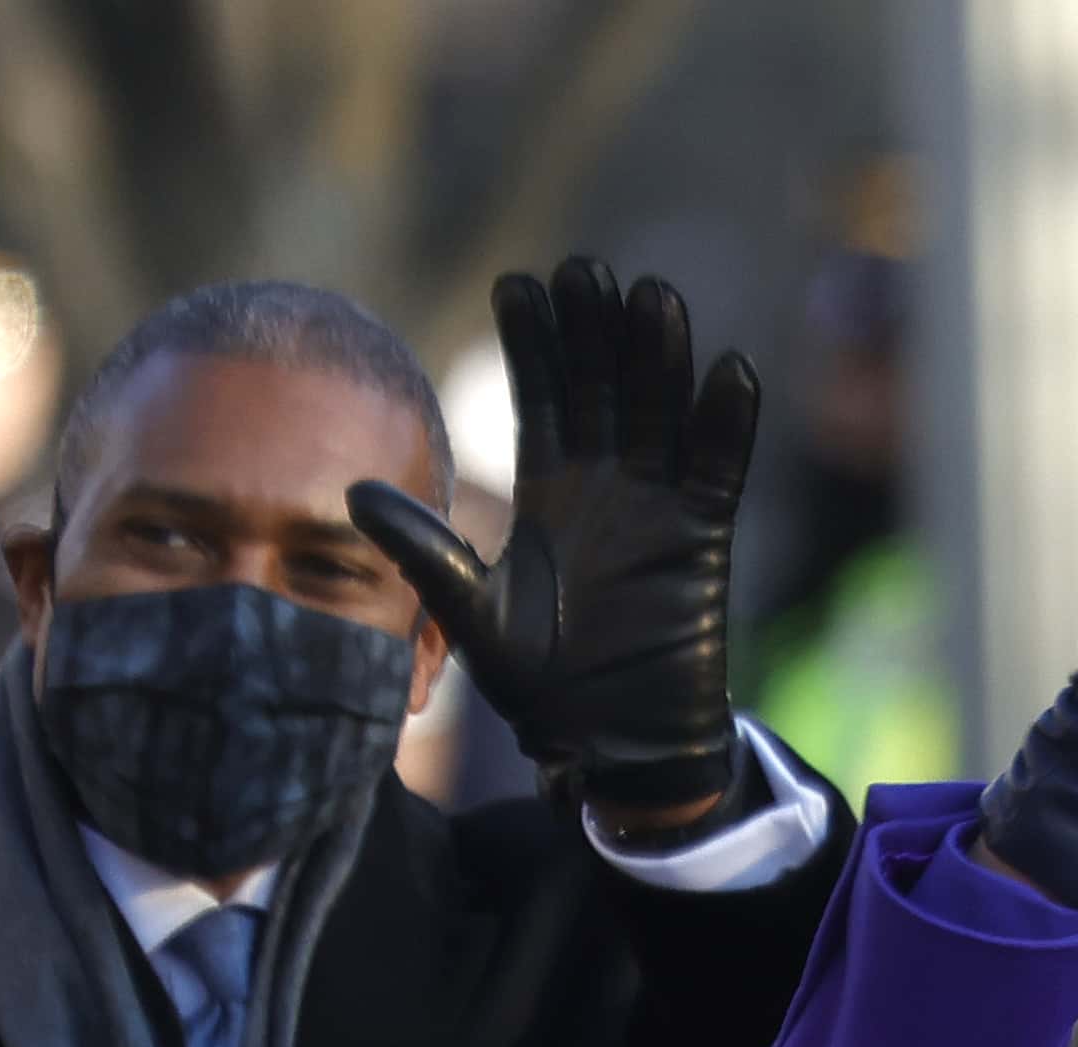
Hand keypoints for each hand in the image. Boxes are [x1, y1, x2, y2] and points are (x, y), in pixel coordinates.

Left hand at [354, 259, 758, 829]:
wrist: (607, 746)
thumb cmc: (538, 685)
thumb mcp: (468, 615)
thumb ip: (423, 553)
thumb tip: (348, 492)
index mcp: (549, 492)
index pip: (544, 397)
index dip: (535, 344)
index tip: (519, 286)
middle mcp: (607, 486)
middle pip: (605, 387)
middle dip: (596, 330)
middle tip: (585, 269)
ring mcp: (659, 507)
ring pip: (662, 412)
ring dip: (660, 356)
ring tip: (651, 296)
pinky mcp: (704, 539)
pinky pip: (719, 469)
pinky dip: (727, 424)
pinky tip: (729, 369)